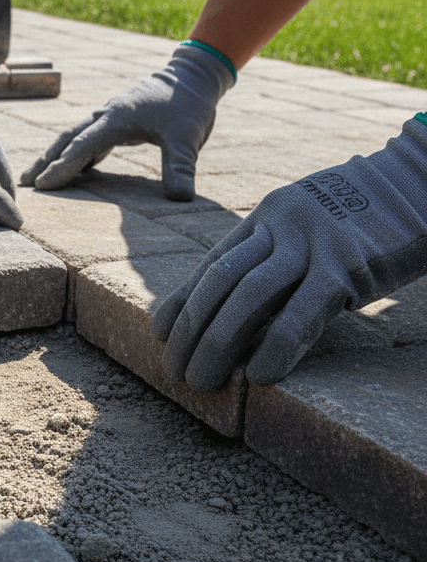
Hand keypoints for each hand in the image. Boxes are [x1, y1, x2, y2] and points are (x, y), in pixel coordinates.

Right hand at [20, 43, 233, 199]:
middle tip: (23, 182)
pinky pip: (87, 138)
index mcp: (115, 120)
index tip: (42, 186)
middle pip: (66, 140)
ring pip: (73, 137)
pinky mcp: (115, 120)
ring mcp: (108, 117)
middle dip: (44, 161)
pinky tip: (71, 168)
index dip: (61, 168)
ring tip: (36, 177)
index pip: (81, 147)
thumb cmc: (189, 105)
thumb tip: (181, 199)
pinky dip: (73, 153)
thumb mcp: (187, 138)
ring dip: (54, 156)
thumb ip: (180, 167)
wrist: (193, 75)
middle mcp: (105, 116)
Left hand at [152, 118, 426, 389]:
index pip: (211, 263)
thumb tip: (239, 306)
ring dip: (217, 342)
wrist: (421, 181)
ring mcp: (312, 244)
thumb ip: (275, 255)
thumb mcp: (308, 225)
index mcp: (266, 216)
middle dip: (191, 330)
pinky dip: (276, 345)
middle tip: (175, 370)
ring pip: (249, 294)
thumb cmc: (363, 217)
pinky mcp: (348, 265)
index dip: (182, 301)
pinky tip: (260, 375)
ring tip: (202, 380)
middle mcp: (280, 226)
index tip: (160, 333)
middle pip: (219, 280)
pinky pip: (303, 311)